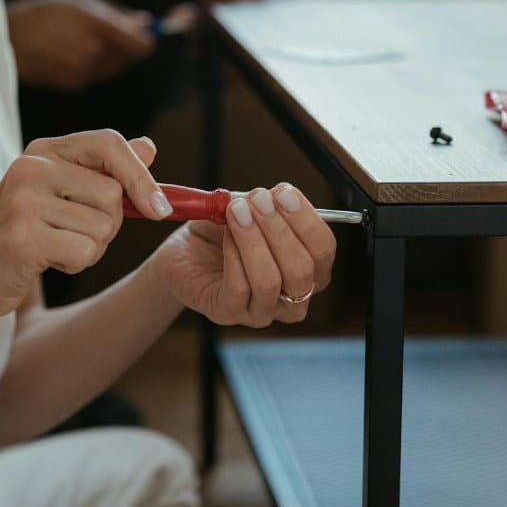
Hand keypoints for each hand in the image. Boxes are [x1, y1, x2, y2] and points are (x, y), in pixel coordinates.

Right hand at [0, 130, 171, 322]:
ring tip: (55, 248)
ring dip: (91, 249)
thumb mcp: (58, 195)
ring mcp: (24, 201)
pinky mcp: (22, 237)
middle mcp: (31, 167)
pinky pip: (84, 252)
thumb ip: (102, 171)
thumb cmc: (17, 236)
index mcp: (42, 151)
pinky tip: (48, 262)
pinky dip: (76, 265)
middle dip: (109, 226)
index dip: (142, 176)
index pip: (110, 143)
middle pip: (114, 194)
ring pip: (103, 228)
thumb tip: (149, 147)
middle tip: (76, 235)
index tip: (161, 208)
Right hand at [7, 0, 155, 92]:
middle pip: (128, 58)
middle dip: (122, 47)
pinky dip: (88, 67)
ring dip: (104, 57)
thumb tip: (146, 22)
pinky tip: (67, 54)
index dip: (145, 40)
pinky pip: (93, 76)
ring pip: (110, 68)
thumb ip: (117, 12)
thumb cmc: (45, 10)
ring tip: (79, 41)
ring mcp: (83, 71)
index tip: (139, 34)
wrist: (9, 38)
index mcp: (97, 24)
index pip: (141, 45)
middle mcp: (93, 51)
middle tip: (102, 33)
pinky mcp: (74, 85)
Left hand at [150, 184, 335, 327]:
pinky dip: (233, 256)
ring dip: (253, 240)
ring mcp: (261, 310)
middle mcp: (291, 296)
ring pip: (270, 281)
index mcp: (308, 269)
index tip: (284, 193)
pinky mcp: (229, 313)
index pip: (324, 250)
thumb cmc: (221, 232)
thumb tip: (277, 196)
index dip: (307, 221)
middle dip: (279, 230)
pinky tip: (226, 235)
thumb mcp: (248, 210)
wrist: (182, 252)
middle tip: (257, 200)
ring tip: (236, 212)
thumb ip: (267, 205)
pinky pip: (238, 288)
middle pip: (303, 269)